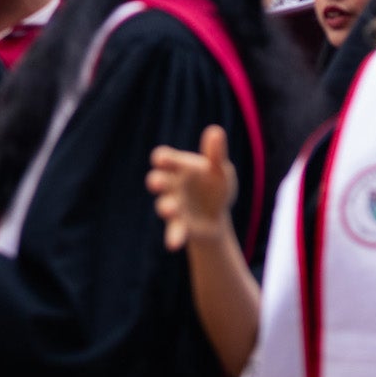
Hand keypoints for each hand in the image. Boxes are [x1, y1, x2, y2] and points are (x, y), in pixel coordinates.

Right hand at [146, 125, 237, 251]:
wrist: (216, 215)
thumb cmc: (215, 185)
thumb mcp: (220, 170)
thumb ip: (216, 153)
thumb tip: (216, 131)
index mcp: (179, 167)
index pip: (165, 158)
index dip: (163, 159)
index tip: (162, 160)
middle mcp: (171, 186)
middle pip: (159, 180)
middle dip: (157, 181)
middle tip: (155, 183)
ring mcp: (174, 206)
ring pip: (165, 205)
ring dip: (166, 207)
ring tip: (168, 210)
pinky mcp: (179, 226)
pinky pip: (174, 231)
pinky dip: (173, 237)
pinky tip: (173, 245)